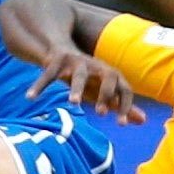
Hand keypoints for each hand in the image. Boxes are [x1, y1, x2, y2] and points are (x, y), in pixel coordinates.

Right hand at [26, 51, 145, 123]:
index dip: (124, 105)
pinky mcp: (57, 59)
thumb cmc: (88, 78)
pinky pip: (49, 74)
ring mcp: (77, 61)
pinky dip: (39, 85)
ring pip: (79, 75)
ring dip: (76, 88)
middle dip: (105, 93)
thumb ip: (122, 105)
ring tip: (72, 103)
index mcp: (111, 76)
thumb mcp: (104, 91)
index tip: (120, 124)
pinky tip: (30, 97)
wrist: (62, 49)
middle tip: (101, 112)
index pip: (125, 89)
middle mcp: (97, 67)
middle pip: (108, 77)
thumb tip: (143, 120)